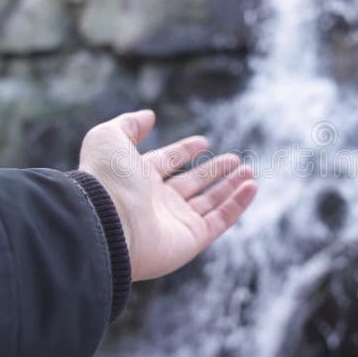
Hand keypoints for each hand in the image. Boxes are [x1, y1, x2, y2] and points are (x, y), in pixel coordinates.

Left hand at [78, 110, 256, 280]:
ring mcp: (174, 222)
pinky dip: (238, 205)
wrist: (105, 223)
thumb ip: (129, 124)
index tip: (203, 142)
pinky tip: (252, 187)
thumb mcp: (109, 138)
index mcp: (137, 179)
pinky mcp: (191, 240)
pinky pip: (220, 221)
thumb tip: (149, 116)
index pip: (166, 163)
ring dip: (231, 186)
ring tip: (249, 171)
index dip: (184, 151)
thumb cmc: (105, 179)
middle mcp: (156, 202)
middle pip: (192, 184)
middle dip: (214, 171)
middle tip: (236, 159)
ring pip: (210, 203)